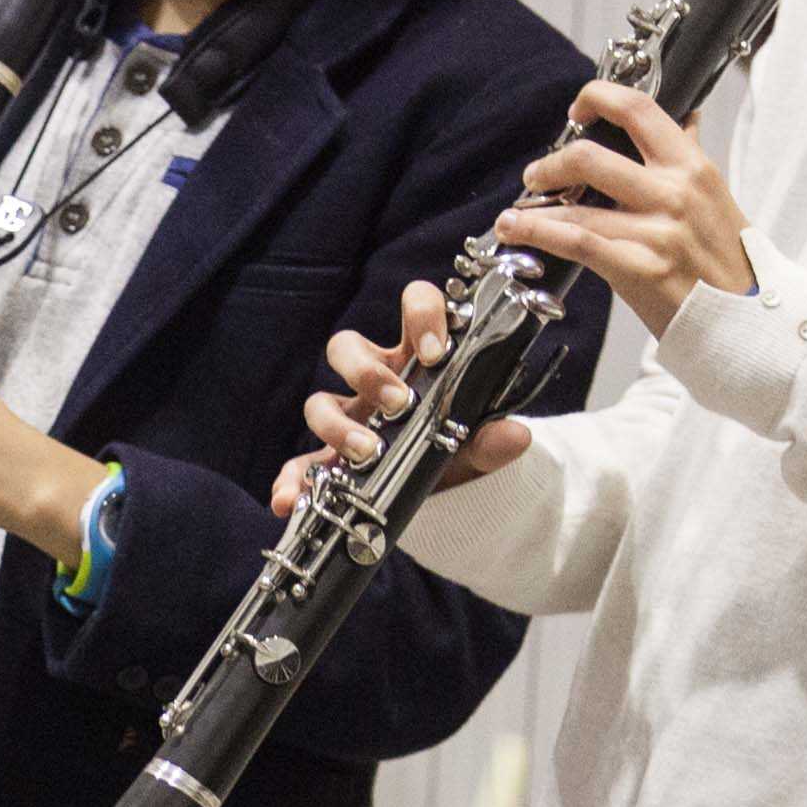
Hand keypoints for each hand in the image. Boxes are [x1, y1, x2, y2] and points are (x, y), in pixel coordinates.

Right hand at [282, 277, 531, 514]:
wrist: (443, 492)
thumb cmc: (455, 448)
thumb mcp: (477, 445)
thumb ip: (493, 440)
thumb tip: (516, 435)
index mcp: (415, 358)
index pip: (413, 307)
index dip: (421, 315)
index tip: (437, 352)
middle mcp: (374, 378)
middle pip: (346, 346)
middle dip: (366, 371)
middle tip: (397, 403)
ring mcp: (347, 416)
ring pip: (319, 399)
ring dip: (336, 423)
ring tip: (364, 452)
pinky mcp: (328, 458)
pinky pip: (299, 463)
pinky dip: (292, 479)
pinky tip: (291, 499)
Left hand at [499, 79, 750, 335]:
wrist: (746, 318)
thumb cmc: (726, 259)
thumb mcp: (716, 195)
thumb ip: (689, 156)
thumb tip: (684, 117)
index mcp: (692, 166)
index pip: (638, 109)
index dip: (597, 98)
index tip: (577, 112)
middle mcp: (675, 192)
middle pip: (589, 156)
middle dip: (550, 164)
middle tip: (537, 175)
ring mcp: (657, 231)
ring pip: (574, 205)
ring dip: (532, 206)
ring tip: (515, 213)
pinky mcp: (639, 268)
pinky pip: (576, 242)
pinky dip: (536, 233)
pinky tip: (516, 230)